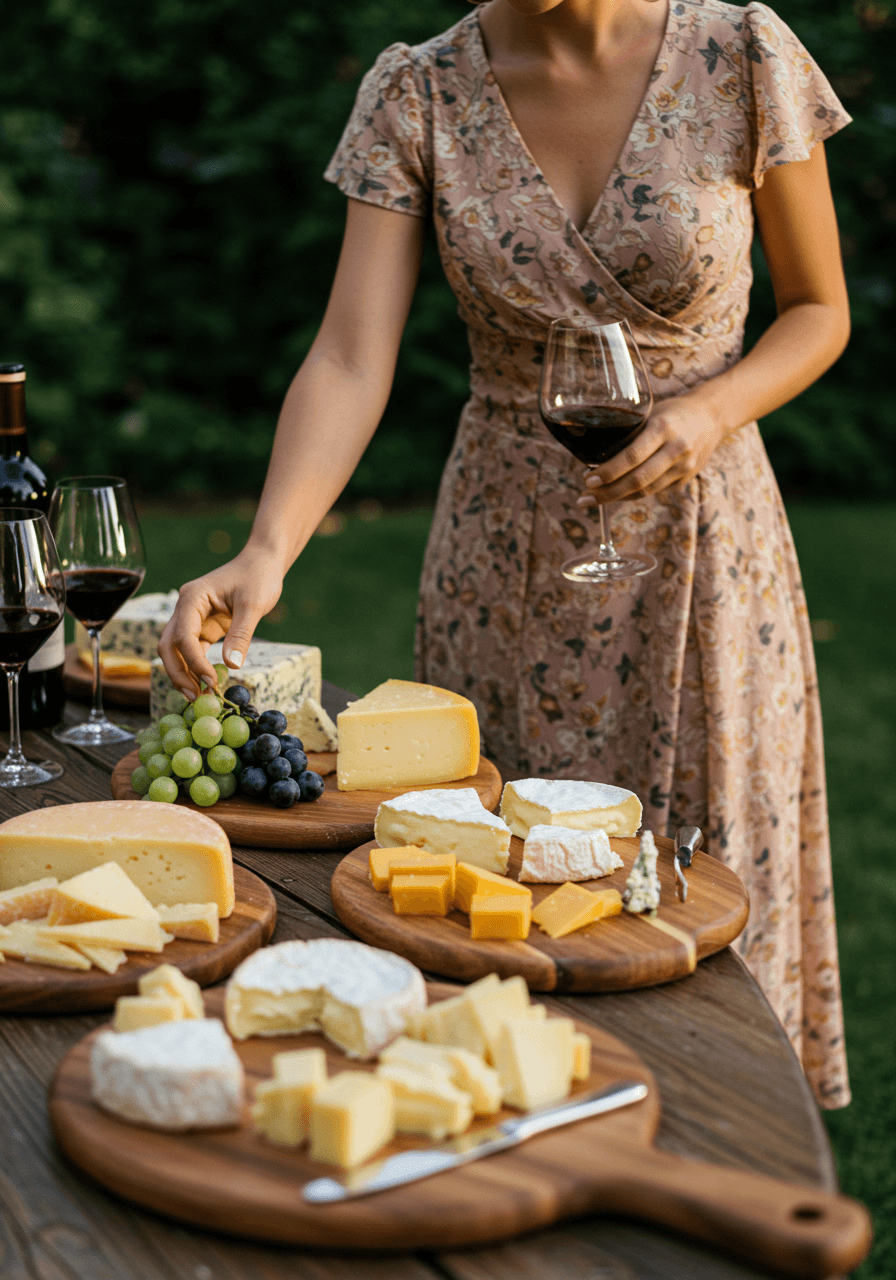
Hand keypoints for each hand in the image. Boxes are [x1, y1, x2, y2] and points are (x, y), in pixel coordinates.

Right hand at [157, 546, 284, 698]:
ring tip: (200, 696)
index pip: (183, 636)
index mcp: (192, 598)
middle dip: (179, 673)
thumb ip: (241, 634)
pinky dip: (196, 666)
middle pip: (169, 646)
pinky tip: (206, 683)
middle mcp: (186, 608)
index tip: (210, 681)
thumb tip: (232, 665)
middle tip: (195, 697)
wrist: (262, 563)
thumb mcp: (253, 604)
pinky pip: (192, 650)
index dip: (194, 662)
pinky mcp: (203, 626)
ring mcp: (192, 618)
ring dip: (185, 673)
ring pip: (177, 650)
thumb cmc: (258, 577)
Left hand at [576, 395, 724, 504]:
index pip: (632, 456)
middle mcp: (676, 449)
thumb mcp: (651, 414)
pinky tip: (618, 493)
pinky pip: (655, 491)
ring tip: (596, 498)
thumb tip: (594, 452)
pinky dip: (634, 494)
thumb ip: (630, 432)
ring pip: (646, 491)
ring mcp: (684, 467)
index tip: (588, 480)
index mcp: (663, 428)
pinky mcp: (686, 479)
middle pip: (638, 480)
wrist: (712, 417)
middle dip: (608, 492)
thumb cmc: (674, 412)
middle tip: (585, 497)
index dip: (608, 472)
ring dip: (618, 497)